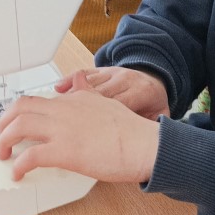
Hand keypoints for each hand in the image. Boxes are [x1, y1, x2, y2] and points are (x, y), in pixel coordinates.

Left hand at [0, 71, 160, 182]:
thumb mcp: (106, 101)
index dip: (22, 112)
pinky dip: (19, 166)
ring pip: (19, 127)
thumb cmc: (131, 131)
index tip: (17, 122)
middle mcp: (64, 109)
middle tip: (4, 137)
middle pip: (20, 107)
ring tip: (4, 155)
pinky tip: (18, 174)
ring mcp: (62, 129)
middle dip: (5, 122)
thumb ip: (88, 92)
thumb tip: (79, 81)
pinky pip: (30, 156)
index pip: (39, 99)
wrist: (143, 144)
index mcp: (74, 98)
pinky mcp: (64, 151)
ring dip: (5, 141)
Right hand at [55, 67, 169, 120]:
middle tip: (63, 123)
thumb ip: (149, 127)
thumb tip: (142, 145)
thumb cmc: (153, 104)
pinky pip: (84, 73)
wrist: (156, 80)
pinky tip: (58, 89)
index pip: (119, 104)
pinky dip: (70, 81)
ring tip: (55, 110)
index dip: (102, 119)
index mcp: (141, 91)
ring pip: (88, 83)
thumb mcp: (158, 116)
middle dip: (82, 107)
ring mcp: (111, 73)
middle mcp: (124, 79)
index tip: (88, 131)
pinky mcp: (102, 70)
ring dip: (72, 96)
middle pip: (99, 93)